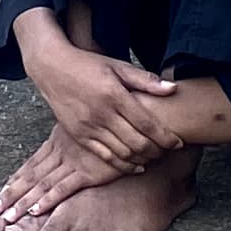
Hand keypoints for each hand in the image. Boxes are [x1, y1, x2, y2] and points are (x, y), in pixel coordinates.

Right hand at [18, 21, 182, 173]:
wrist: (52, 68)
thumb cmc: (88, 65)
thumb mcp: (117, 66)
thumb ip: (145, 80)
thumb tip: (173, 89)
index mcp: (114, 94)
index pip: (147, 123)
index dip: (166, 137)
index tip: (178, 142)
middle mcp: (102, 113)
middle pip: (138, 143)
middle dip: (158, 151)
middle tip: (168, 151)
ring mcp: (89, 126)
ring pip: (123, 153)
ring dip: (143, 159)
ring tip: (154, 156)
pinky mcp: (79, 135)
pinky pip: (106, 157)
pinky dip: (124, 165)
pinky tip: (135, 165)